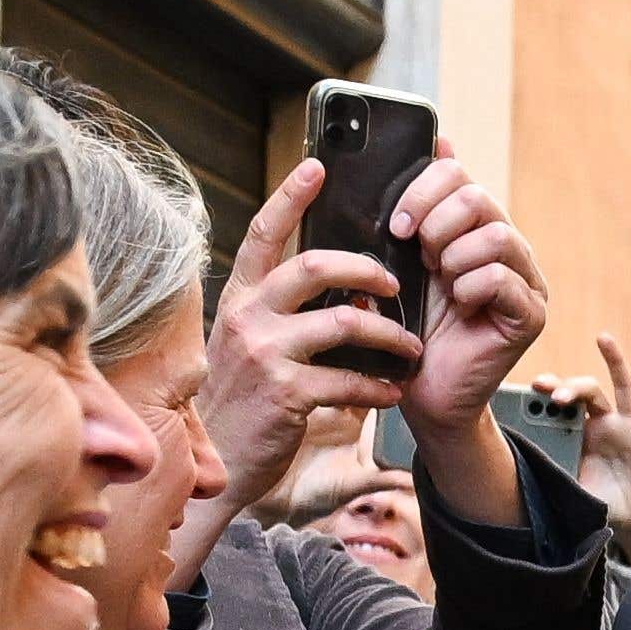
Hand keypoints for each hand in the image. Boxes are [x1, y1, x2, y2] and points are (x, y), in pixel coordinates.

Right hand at [201, 160, 421, 537]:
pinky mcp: (286, 394)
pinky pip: (350, 381)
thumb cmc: (245, 401)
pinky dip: (380, 387)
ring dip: (389, 335)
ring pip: (345, 323)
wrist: (220, 462)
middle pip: (316, 266)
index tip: (319, 167)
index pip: (264, 233)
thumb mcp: (251, 345)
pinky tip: (394, 393)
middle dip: (367, 268)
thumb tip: (347, 293)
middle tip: (395, 282)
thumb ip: (286, 315)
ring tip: (410, 348)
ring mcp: (265, 354)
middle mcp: (248, 317)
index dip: (292, 197)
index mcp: (240, 298)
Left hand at [385, 155, 543, 529]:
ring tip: (441, 285)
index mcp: (475, 228)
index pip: (460, 175)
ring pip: (496, 234)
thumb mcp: (400, 260)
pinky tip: (460, 309)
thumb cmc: (406, 330)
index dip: (424, 190)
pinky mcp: (531, 315)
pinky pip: (501, 277)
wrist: (420, 394)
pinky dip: (470, 288)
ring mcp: (526, 281)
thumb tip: (441, 136)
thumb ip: (415, 206)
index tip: (399, 226)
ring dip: (454, 258)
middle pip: (479, 197)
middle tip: (419, 257)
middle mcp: (508, 249)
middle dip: (437, 223)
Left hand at [549, 334, 630, 562]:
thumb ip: (556, 473)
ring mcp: (628, 429)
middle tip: (548, 393)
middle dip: (568, 388)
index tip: (529, 390)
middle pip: (585, 393)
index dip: (546, 396)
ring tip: (603, 338)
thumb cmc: (602, 503)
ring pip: (622, 388)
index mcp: (578, 433)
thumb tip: (522, 468)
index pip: (561, 406)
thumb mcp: (572, 488)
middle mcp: (603, 424)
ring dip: (614, 362)